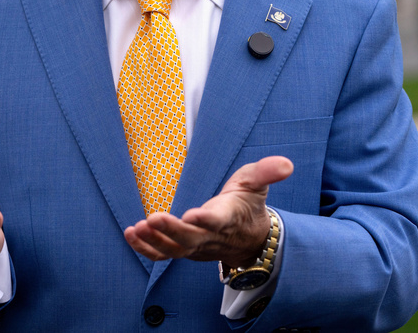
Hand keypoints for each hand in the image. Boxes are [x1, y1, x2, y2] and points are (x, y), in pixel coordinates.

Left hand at [123, 156, 292, 267]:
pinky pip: (164, 255)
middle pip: (190, 239)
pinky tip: (131, 235)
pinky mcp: (185, 250)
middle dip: (171, 231)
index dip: (206, 220)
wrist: (249, 238)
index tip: (193, 215)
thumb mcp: (257, 183)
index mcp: (228, 218)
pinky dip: (147, 249)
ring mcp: (197, 247)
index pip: (218, 221)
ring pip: (175, 250)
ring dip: (155, 242)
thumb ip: (267, 171)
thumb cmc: (248, 204)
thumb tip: (286, 164)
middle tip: (152, 219)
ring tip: (137, 229)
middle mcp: (211, 236)